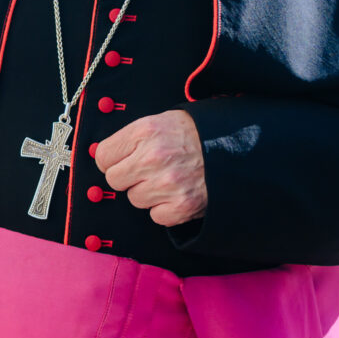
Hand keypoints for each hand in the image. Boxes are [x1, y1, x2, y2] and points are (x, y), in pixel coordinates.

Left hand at [92, 108, 207, 225]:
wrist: (235, 146)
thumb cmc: (194, 134)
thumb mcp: (160, 121)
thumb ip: (131, 139)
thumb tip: (104, 158)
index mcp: (144, 132)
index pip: (103, 156)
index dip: (112, 160)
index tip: (124, 161)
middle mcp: (153, 157)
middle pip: (115, 180)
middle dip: (128, 177)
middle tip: (148, 170)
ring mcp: (167, 183)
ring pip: (135, 199)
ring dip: (148, 193)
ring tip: (168, 179)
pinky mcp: (182, 205)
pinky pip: (156, 216)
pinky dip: (166, 209)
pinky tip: (178, 193)